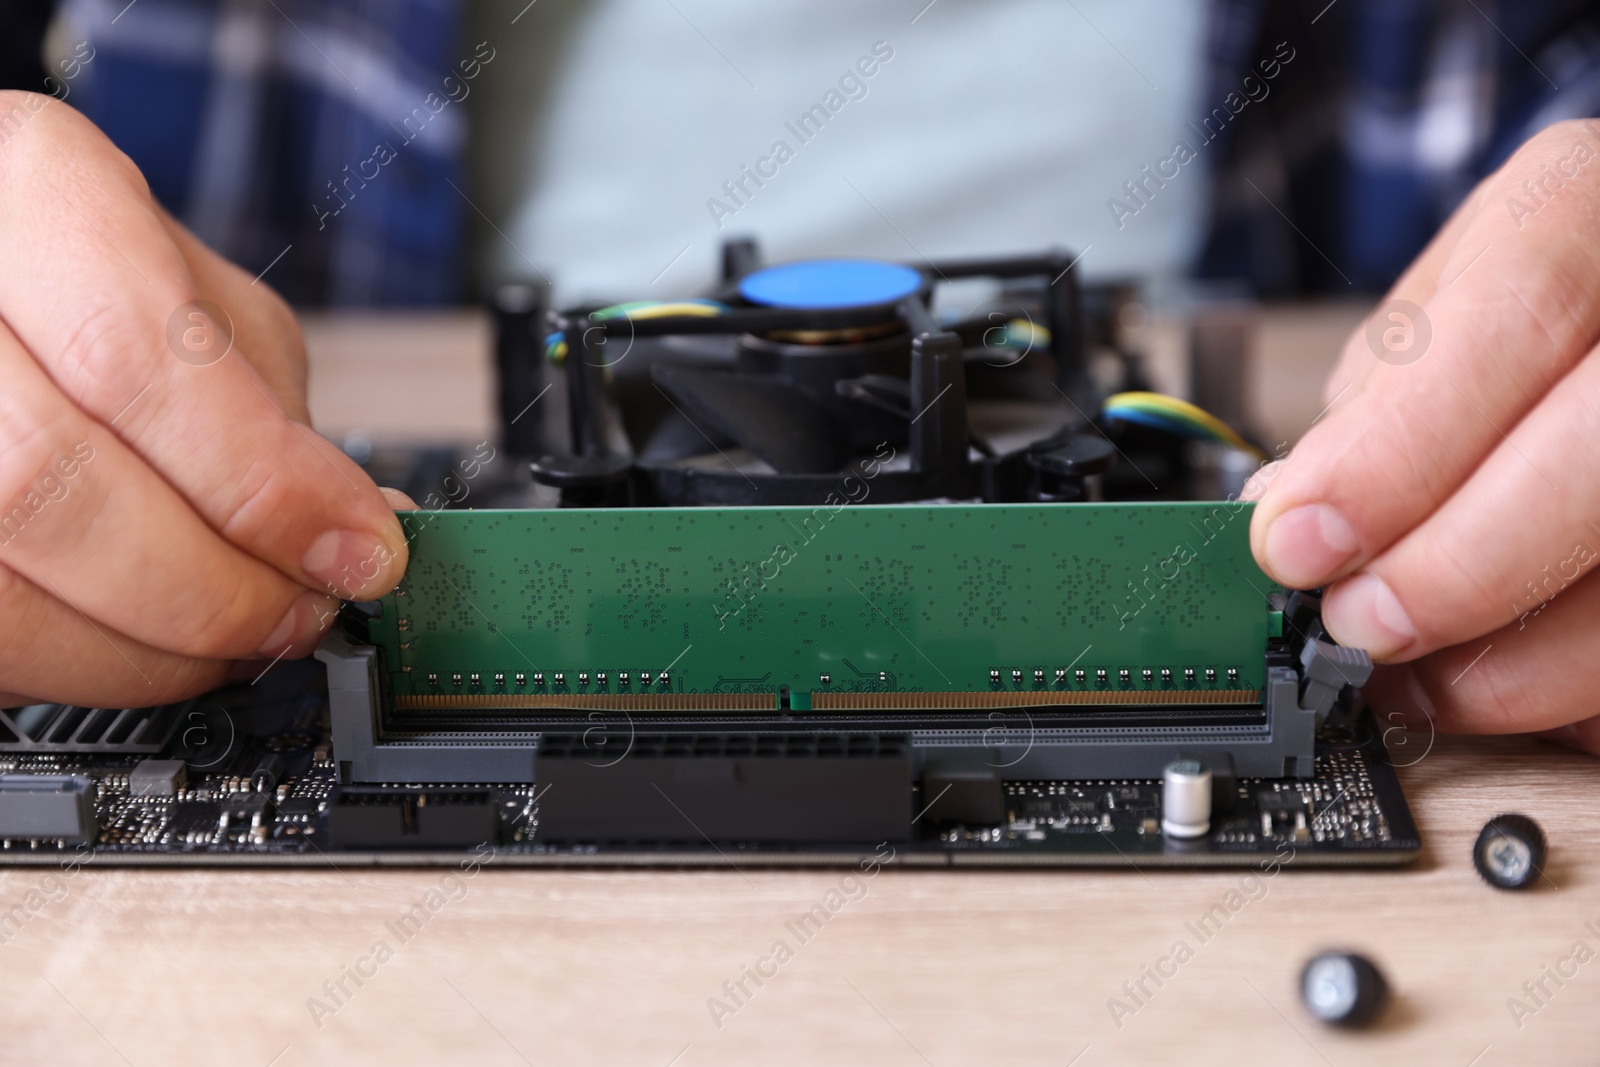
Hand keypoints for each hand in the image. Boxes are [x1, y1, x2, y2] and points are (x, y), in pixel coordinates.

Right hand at [0, 93, 408, 707]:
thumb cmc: (85, 270)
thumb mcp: (197, 292)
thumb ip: (273, 406)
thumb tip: (365, 530)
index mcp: (28, 193)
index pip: (132, 357)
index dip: (264, 483)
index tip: (358, 551)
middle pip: (48, 484)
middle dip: (213, 586)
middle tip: (303, 611)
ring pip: (0, 588)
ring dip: (150, 649)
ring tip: (240, 636)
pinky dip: (83, 661)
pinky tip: (147, 642)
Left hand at [1245, 118, 1599, 753]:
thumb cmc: (1543, 287)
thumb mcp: (1446, 299)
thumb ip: (1379, 395)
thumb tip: (1290, 508)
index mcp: (1583, 209)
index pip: (1511, 324)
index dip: (1396, 454)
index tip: (1296, 544)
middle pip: (1597, 454)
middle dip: (1456, 568)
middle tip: (1359, 625)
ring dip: (1521, 655)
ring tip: (1419, 674)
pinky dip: (1577, 676)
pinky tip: (1508, 678)